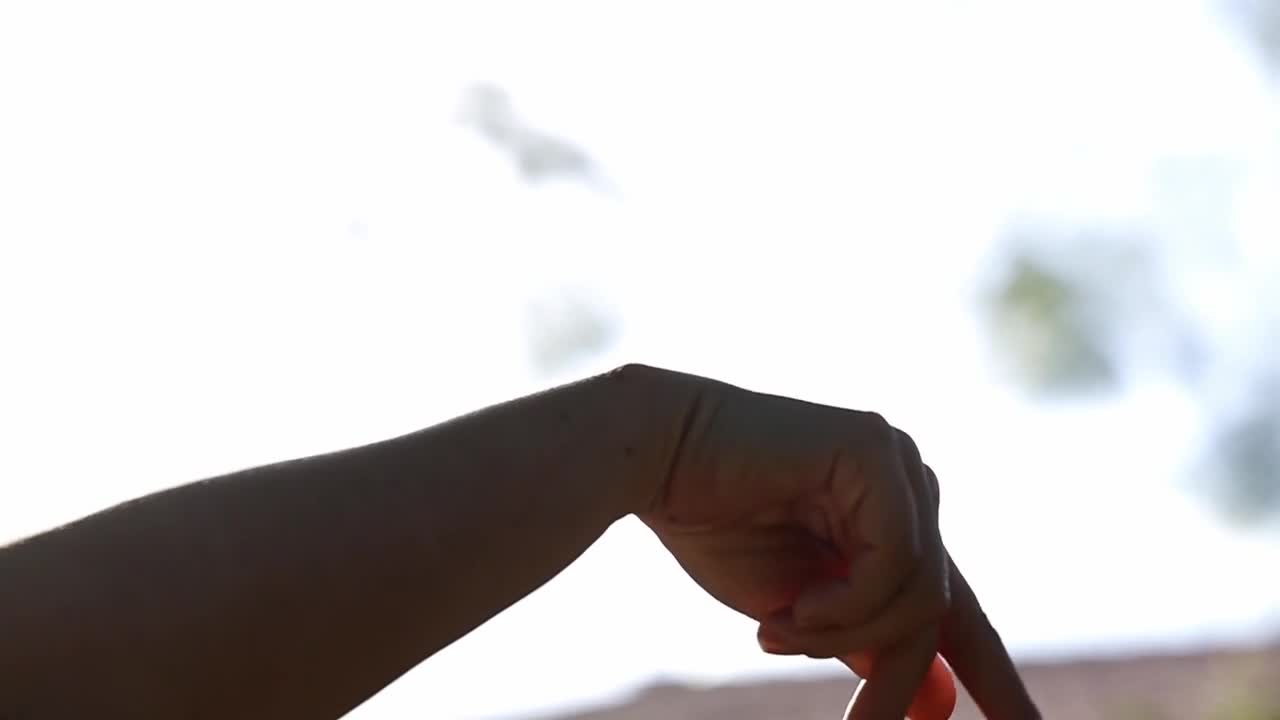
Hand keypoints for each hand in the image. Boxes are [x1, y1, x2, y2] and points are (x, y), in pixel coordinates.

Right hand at [636, 369, 1038, 718]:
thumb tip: (944, 703)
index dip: (994, 678)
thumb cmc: (715, 526)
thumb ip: (868, 644)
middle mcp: (908, 490)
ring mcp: (898, 465)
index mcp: (891, 525)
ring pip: (921, 596)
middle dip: (897, 682)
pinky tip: (791, 606)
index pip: (959, 611)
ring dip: (845, 638)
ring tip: (777, 632)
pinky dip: (843, 605)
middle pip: (939, 612)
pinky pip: (896, 563)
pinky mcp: (876, 451)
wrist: (653, 458)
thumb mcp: (804, 613)